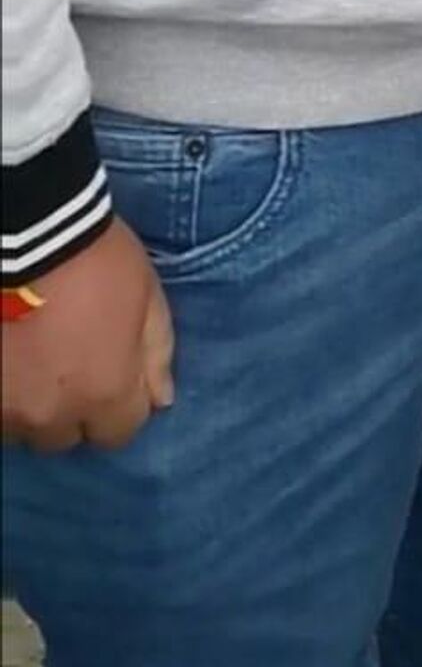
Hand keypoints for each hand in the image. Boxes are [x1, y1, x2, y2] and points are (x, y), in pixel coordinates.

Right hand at [0, 219, 174, 453]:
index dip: (122, 403)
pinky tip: (13, 357)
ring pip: (25, 426)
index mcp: (105, 393)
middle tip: (70, 362)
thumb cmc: (97, 259)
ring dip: (34, 402)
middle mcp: (52, 414)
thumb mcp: (148, 296)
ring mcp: (8, 407)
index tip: (113, 373)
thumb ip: (157, 353)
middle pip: (68, 434)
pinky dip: (7, 390)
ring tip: (35, 357)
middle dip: (74, 407)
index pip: (121, 432)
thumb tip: (161, 398)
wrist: (31, 232)